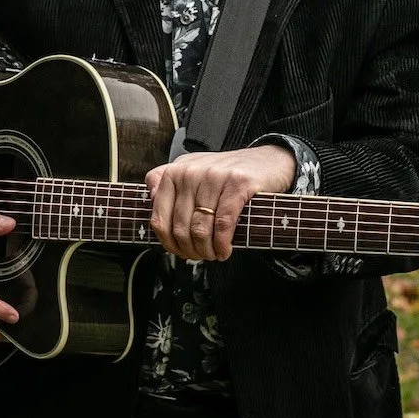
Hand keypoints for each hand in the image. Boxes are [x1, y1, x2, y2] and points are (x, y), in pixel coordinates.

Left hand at [145, 144, 296, 261]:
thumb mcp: (191, 170)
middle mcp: (191, 172)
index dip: (168, 243)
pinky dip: (222, 244)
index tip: (180, 251)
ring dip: (207, 251)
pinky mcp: (238, 184)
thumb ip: (166, 181)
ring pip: (201, 229)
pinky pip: (223, 224)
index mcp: (175, 172)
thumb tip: (150, 199)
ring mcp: (214, 177)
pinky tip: (225, 250)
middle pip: (180, 228)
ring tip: (214, 254)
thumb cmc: (227, 173)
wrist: (267, 161)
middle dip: (190, 250)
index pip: (159, 219)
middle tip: (201, 256)